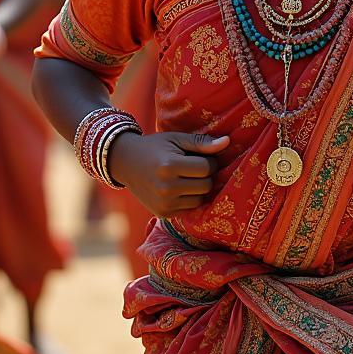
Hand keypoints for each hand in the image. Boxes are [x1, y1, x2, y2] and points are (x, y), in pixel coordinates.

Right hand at [107, 131, 229, 217]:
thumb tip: (227, 142)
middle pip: (206, 185)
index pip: (206, 168)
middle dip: (206, 175)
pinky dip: (189, 198)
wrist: (125, 163)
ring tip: (187, 177)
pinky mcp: (163, 214)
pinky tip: (180, 188)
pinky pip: (189, 208)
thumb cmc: (155, 147)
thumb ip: (201, 142)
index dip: (209, 160)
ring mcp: (164, 203)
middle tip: (195, 166)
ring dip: (199, 188)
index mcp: (169, 166)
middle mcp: (166, 188)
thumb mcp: (176, 139)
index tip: (201, 156)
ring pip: (200, 199)